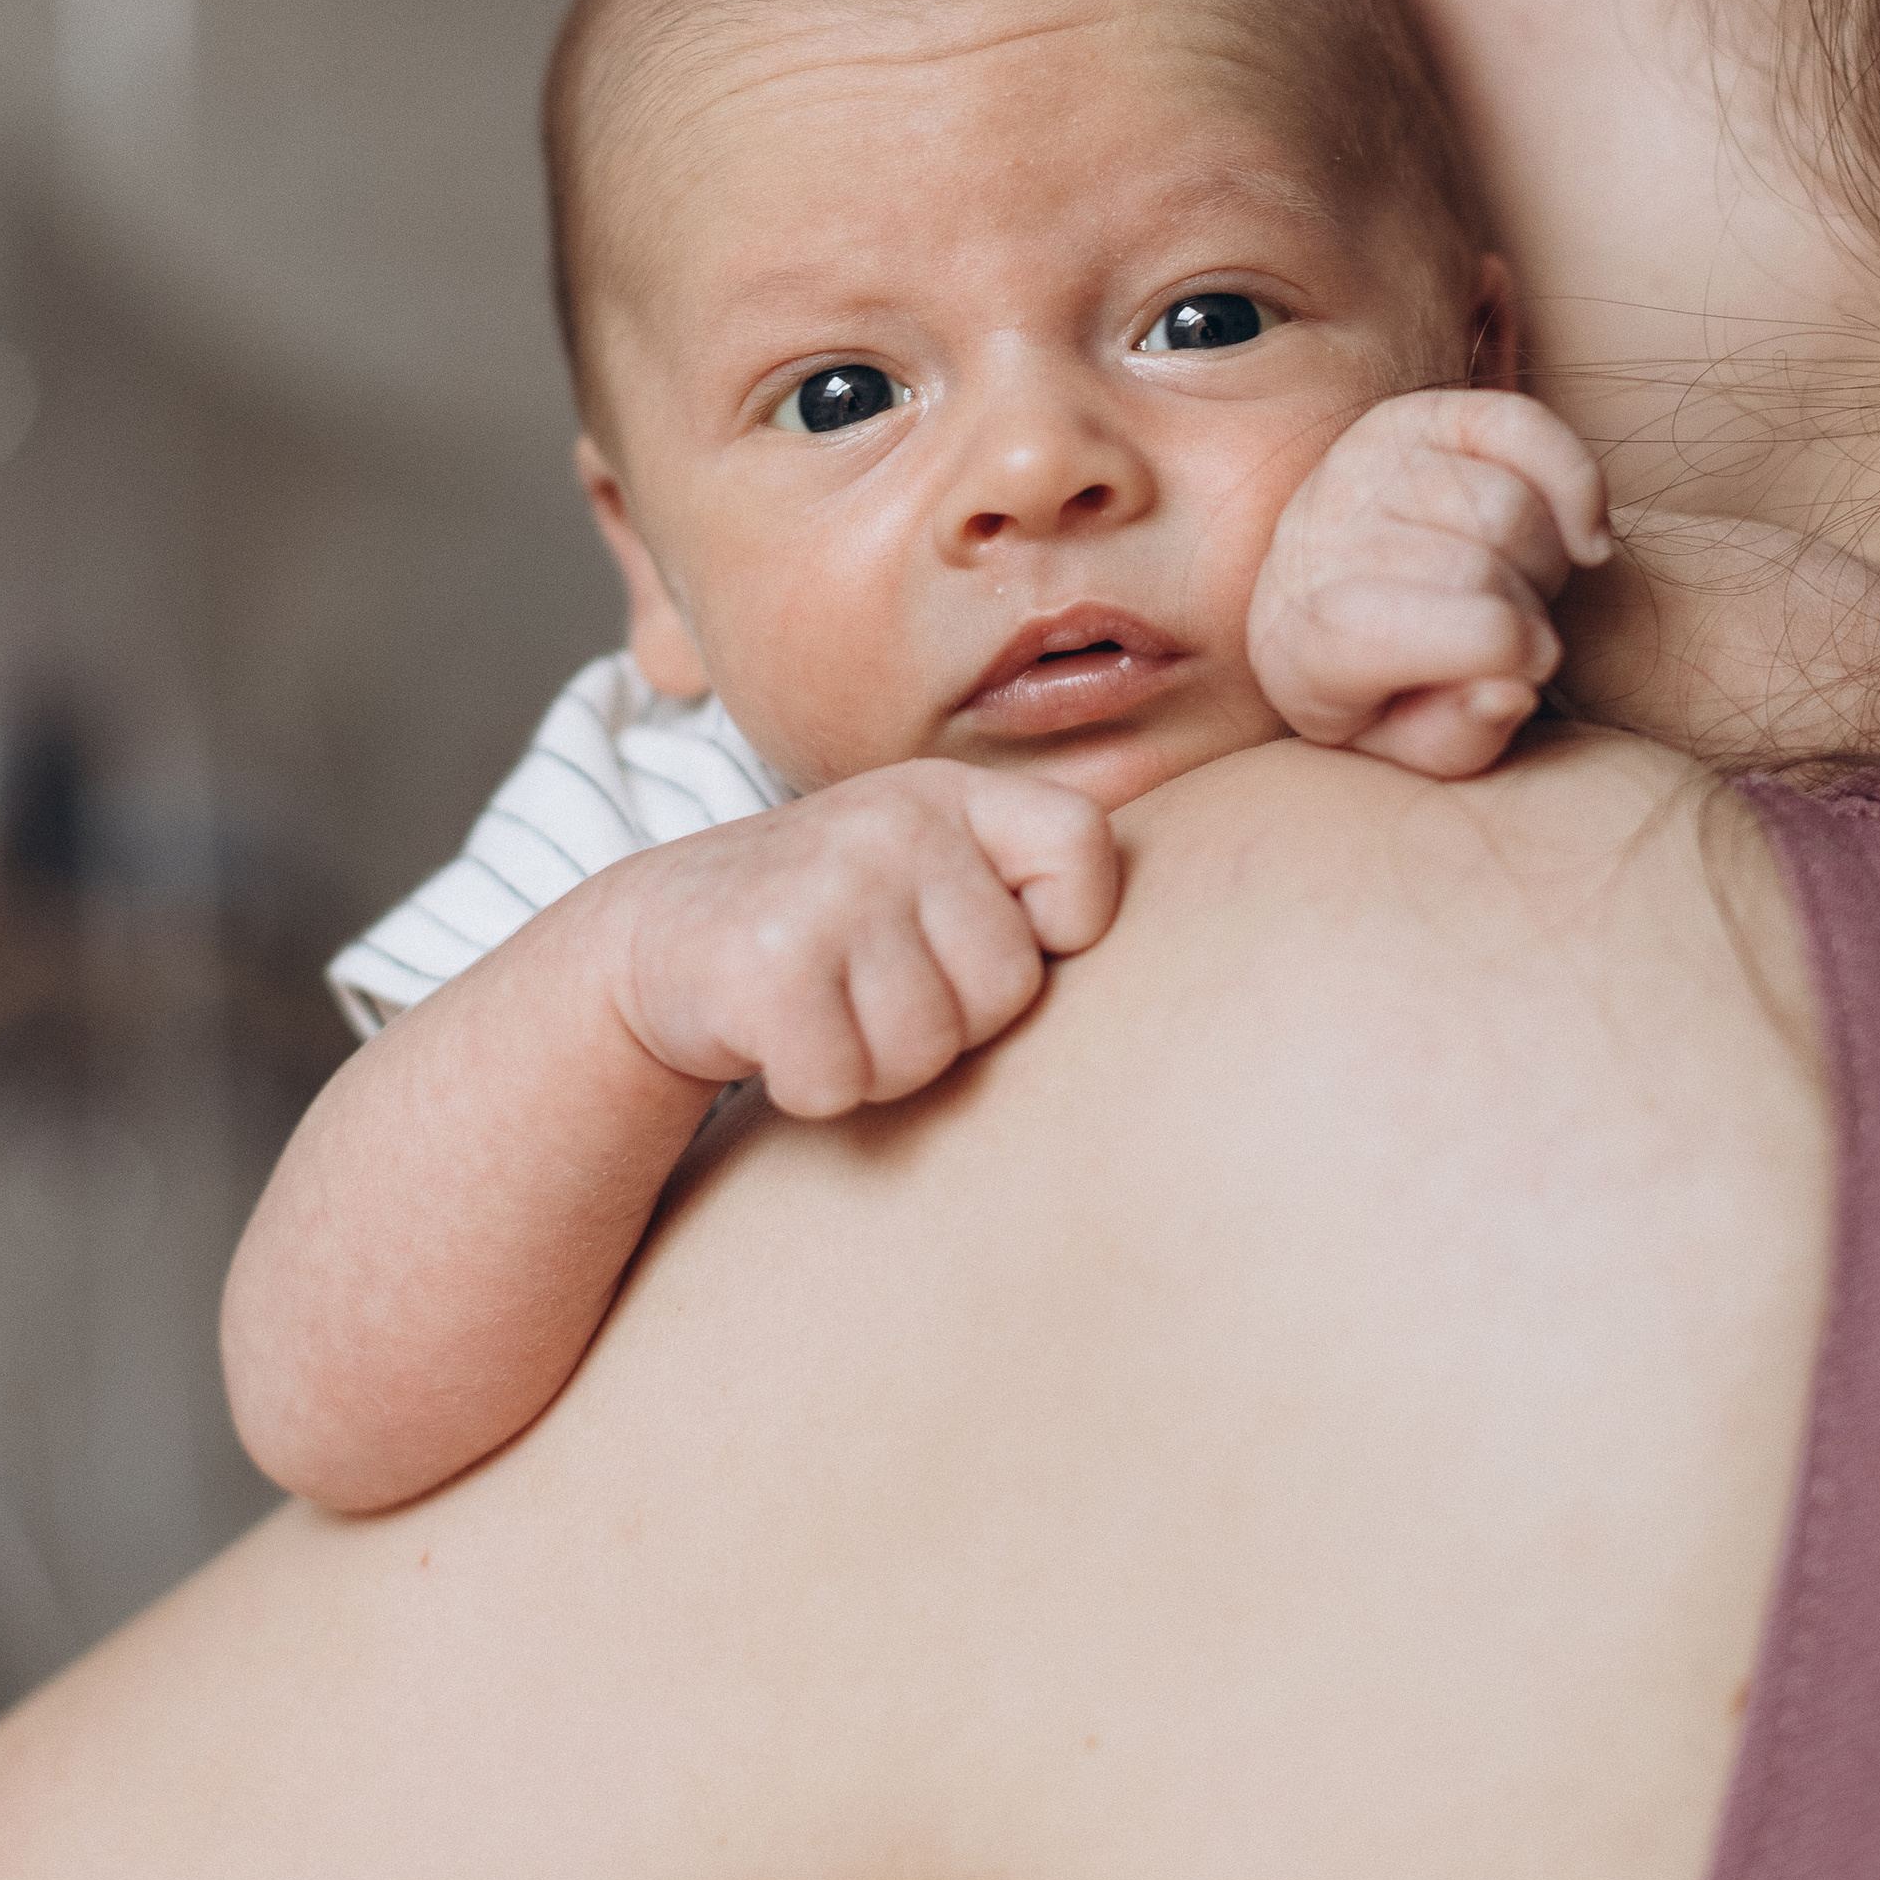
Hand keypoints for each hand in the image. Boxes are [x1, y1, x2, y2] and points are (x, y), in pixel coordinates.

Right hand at [603, 762, 1118, 1117]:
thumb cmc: (831, 925)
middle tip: (874, 986)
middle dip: (948, 1022)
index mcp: (952, 793)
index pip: (1085, 852)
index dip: (1062, 925)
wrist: (659, 940)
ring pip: (925, 1050)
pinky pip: (842, 1080)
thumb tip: (1220, 946)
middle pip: (1005, 988)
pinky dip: (812, 1087)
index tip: (1006, 939)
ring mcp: (827, 883)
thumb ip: (1031, 883)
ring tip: (828, 1007)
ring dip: (876, 1063)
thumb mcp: (933, 871)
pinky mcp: (763, 962)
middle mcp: (894, 818)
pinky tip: (778, 1037)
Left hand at [1247, 388, 1611, 777]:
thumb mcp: (1414, 747)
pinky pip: (1522, 426)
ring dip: (1544, 559)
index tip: (1528, 670)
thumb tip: (1506, 690)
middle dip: (1528, 611)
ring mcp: (1358, 466)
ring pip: (1509, 505)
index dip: (1504, 652)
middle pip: (1481, 562)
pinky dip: (1575, 481)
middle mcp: (1312, 541)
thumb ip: (1456, 739)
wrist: (1353, 607)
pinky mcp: (1411, 417)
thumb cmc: (1396, 692)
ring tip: (1511, 590)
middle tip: (1511, 637)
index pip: (1411, 627)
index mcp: (1301, 643)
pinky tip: (1578, 534)